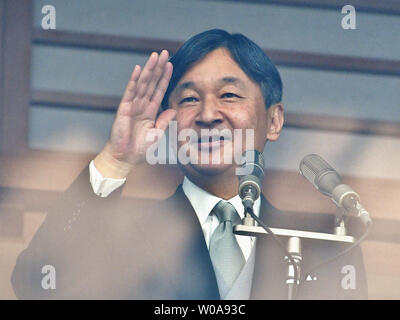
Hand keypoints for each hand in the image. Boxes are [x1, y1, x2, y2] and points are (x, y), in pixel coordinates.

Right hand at [94, 50, 175, 177]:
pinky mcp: (124, 109)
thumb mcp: (156, 135)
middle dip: (158, 67)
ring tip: (155, 55)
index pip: (159, 90)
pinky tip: (138, 69)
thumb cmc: (139, 148)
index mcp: (150, 110)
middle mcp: (142, 104)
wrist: (125, 158)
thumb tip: (173, 110)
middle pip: (151, 82)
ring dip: (149, 69)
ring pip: (142, 83)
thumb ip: (164, 122)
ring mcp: (133, 105)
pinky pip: (130, 92)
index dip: (165, 77)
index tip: (171, 64)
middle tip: (164, 52)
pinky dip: (134, 80)